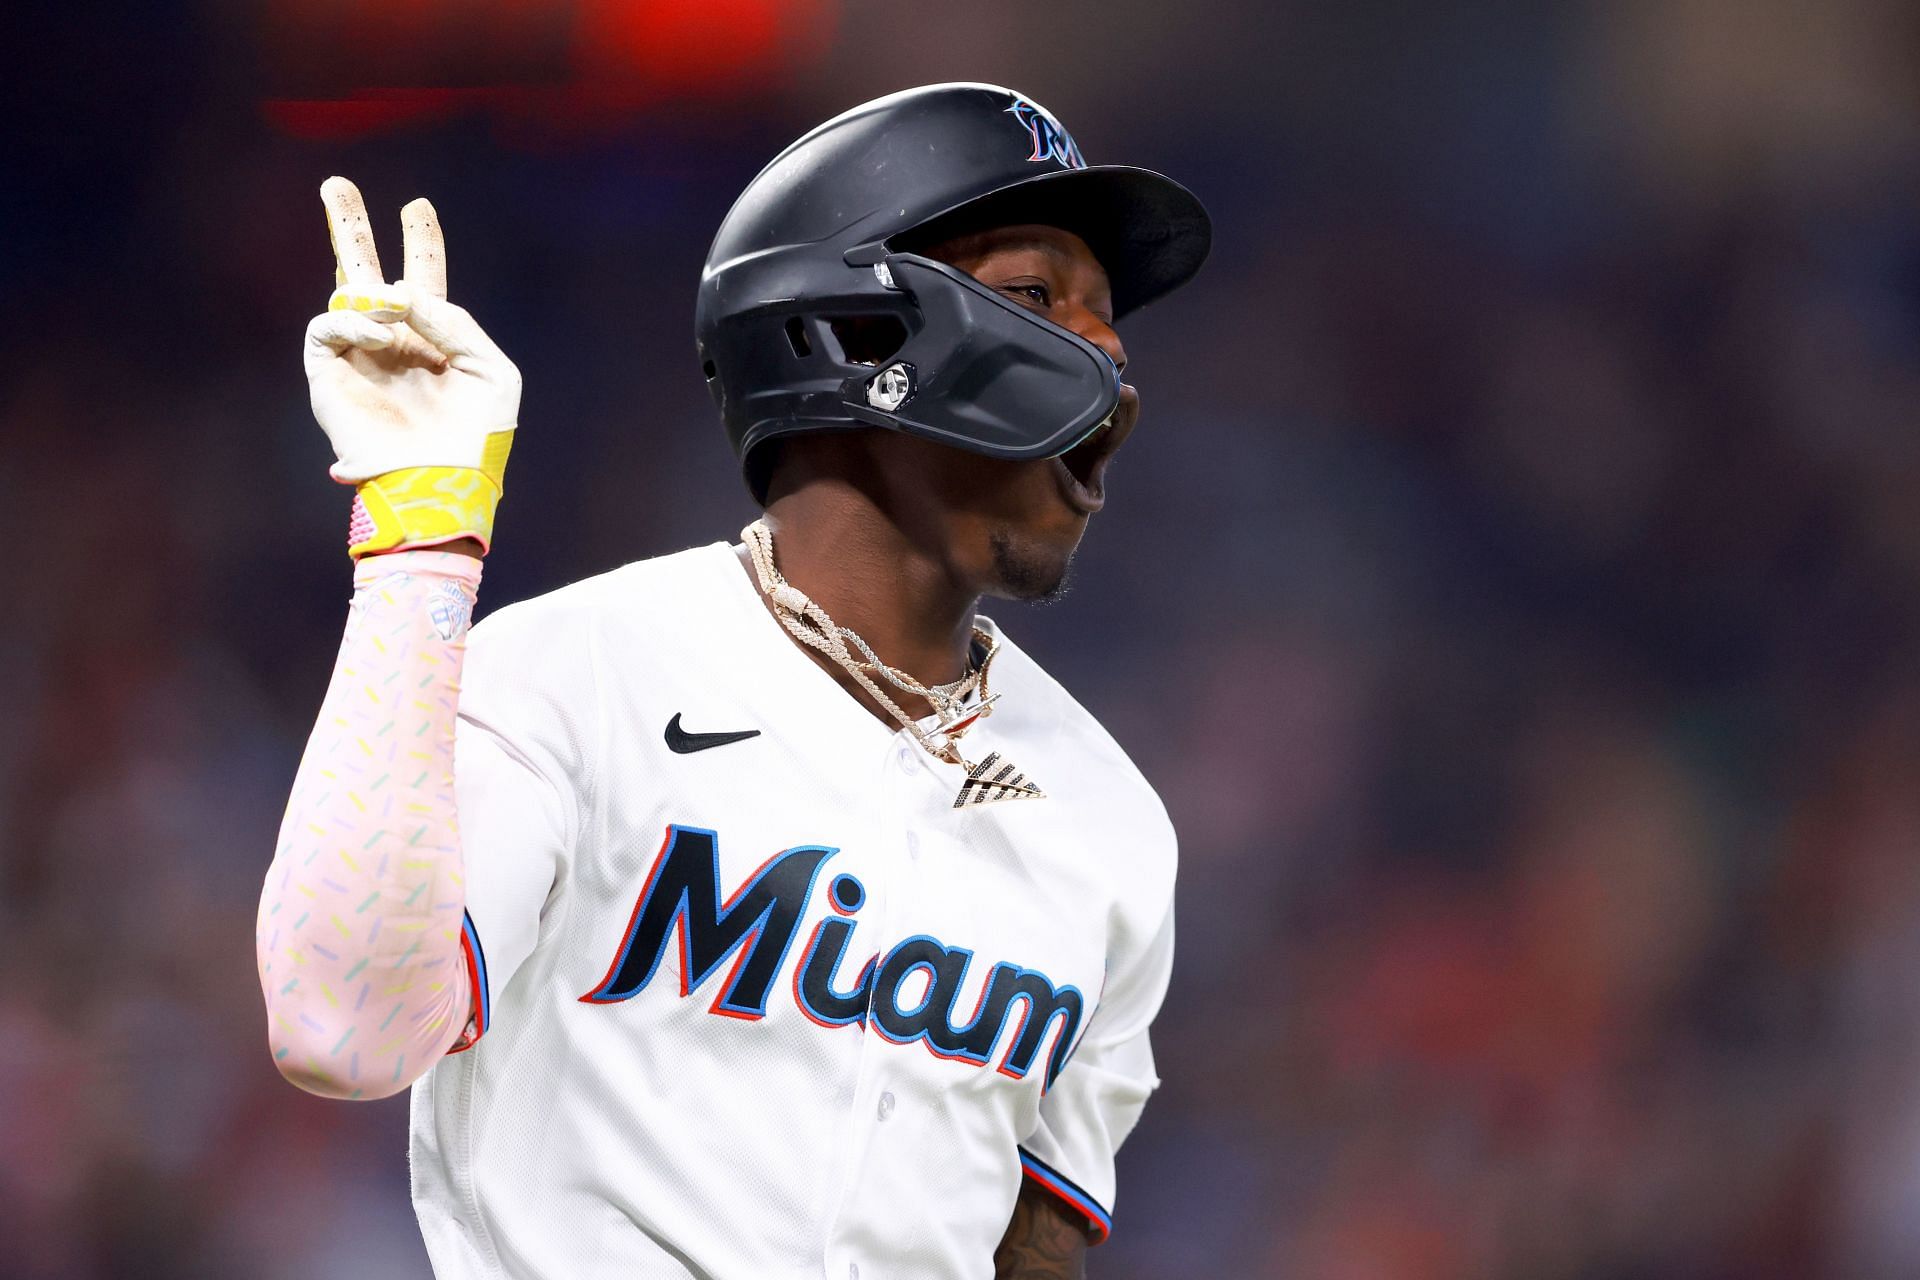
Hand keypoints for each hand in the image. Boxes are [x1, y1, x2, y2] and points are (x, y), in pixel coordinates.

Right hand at [304, 177, 520, 484]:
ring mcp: (360, 358)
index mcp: (436, 342)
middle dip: (352, 228)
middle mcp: (394, 344)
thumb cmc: (476, 436)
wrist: (440, 481)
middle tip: (336, 184)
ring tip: (390, 304)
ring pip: (342, 294)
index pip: (424, 283)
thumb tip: (404, 293)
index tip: (418, 208)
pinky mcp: (329, 375)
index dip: (422, 245)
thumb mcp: (490, 371)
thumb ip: (454, 322)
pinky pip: (328, 327)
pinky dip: (353, 320)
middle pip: (367, 273)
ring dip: (360, 278)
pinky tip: (381, 334)